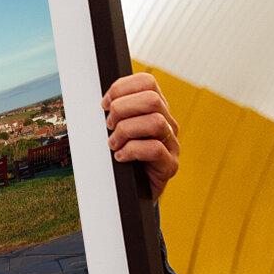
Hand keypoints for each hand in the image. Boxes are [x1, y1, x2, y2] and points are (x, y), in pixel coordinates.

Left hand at [102, 73, 179, 200]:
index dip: (121, 88)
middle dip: (122, 109)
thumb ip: (114, 112)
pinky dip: (131, 151)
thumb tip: (101, 102)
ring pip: (155, 122)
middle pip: (152, 99)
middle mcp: (167, 123)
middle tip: (108, 126)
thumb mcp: (116, 129)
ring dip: (126, 131)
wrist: (131, 191)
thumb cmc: (122, 156)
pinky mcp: (170, 165)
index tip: (104, 104)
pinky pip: (155, 149)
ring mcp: (172, 144)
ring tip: (113, 144)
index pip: (146, 82)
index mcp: (155, 109)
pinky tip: (121, 157)